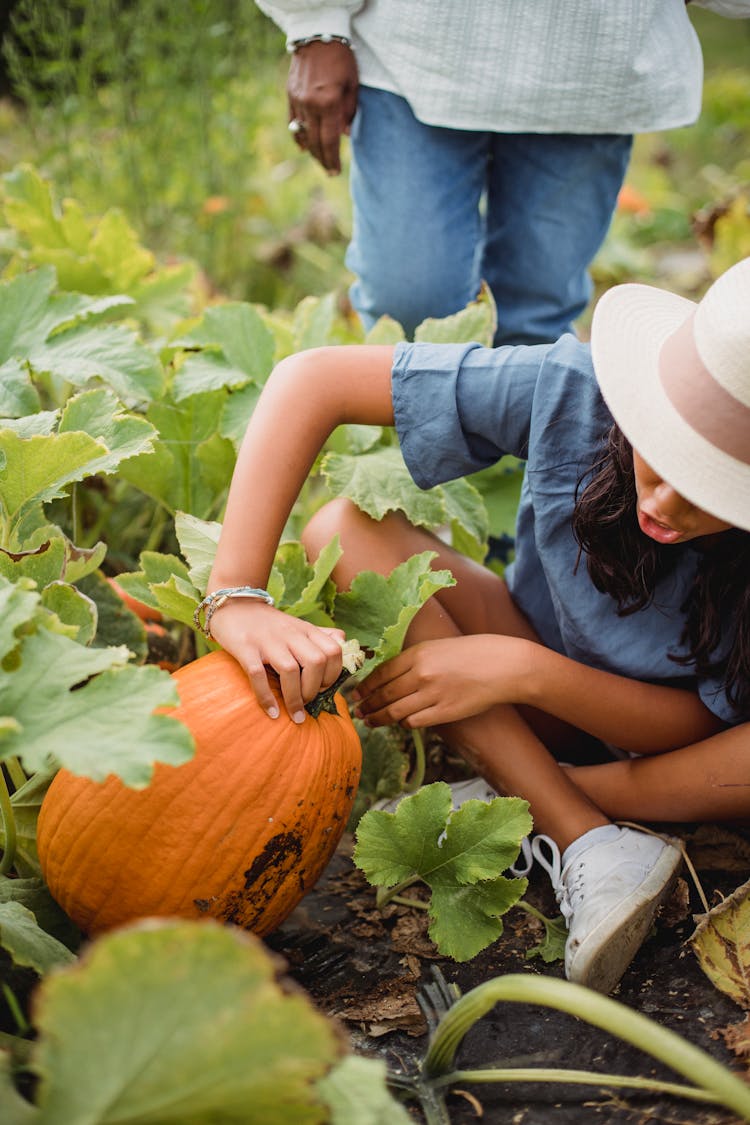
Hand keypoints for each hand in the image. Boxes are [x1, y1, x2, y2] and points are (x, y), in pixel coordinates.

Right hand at [207, 599, 345, 722]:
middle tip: (308, 701)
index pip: (334, 650)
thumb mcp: (297, 625)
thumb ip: (320, 635)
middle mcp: (290, 634)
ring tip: (295, 713)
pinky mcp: (245, 648)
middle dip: (315, 688)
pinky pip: (258, 675)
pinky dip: (266, 698)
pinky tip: (272, 712)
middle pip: (316, 661)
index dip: (334, 674)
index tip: (323, 688)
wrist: (235, 605)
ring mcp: (267, 641)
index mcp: (305, 630)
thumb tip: (343, 642)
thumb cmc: (269, 623)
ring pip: (290, 670)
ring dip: (295, 698)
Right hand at [287, 40, 357, 173]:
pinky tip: (304, 147)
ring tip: (319, 160)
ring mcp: (298, 101)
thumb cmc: (341, 59)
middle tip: (329, 172)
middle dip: (322, 160)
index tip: (335, 172)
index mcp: (329, 103)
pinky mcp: (290, 95)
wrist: (317, 34)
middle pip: (315, 142)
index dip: (332, 159)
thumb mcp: (352, 85)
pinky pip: (292, 122)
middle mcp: (311, 105)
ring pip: (303, 134)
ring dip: (311, 150)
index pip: (329, 141)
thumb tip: (344, 136)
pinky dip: (298, 136)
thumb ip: (349, 112)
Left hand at [353, 635, 531, 728]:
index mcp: (418, 654)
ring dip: (378, 718)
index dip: (365, 686)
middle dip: (367, 705)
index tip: (356, 693)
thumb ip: (414, 659)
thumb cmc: (472, 653)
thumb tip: (390, 676)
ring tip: (369, 721)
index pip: (381, 673)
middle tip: (357, 711)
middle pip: (384, 694)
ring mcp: (432, 694)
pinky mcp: (445, 712)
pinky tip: (399, 723)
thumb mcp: (438, 646)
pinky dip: (403, 723)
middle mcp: (421, 674)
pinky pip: (415, 721)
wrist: (503, 665)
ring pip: (395, 711)